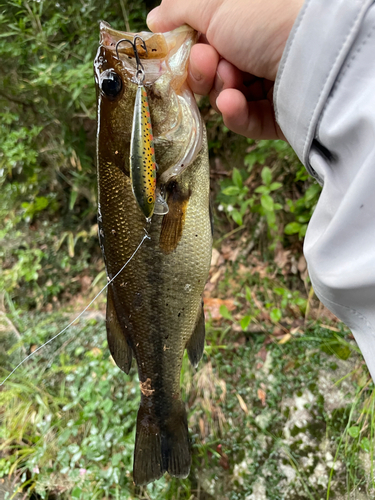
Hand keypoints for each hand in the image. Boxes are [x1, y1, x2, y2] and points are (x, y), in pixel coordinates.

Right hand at [147, 0, 303, 139]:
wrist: (313, 53)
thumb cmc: (264, 18)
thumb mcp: (213, 2)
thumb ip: (179, 9)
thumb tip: (153, 20)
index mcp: (242, 24)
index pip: (204, 42)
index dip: (188, 50)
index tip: (177, 50)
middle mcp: (256, 52)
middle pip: (213, 74)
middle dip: (204, 71)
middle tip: (209, 61)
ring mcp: (268, 85)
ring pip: (226, 98)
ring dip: (220, 90)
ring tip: (231, 80)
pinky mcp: (278, 116)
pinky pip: (245, 121)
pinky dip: (234, 114)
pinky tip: (232, 103)